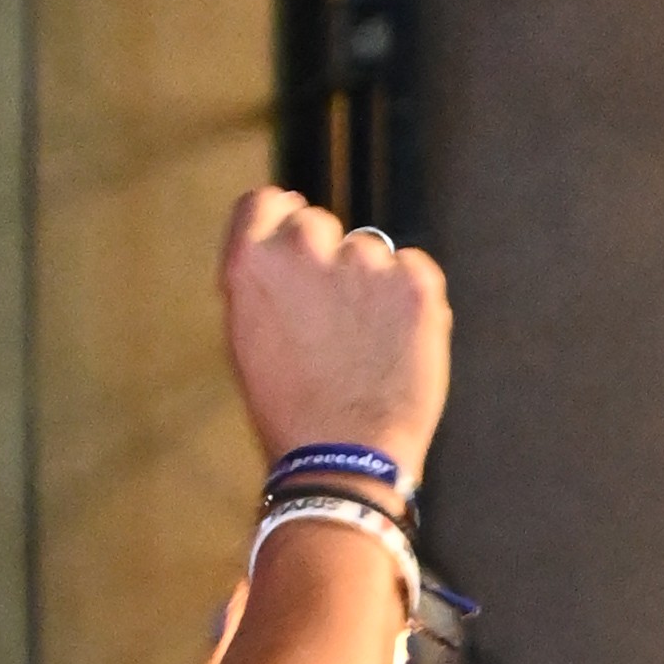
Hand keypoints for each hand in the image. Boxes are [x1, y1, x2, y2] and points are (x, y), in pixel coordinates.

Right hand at [220, 181, 449, 484]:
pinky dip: (409, 300)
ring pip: (368, 252)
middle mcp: (303, 247)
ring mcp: (363, 261)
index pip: (266, 203)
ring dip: (368, 286)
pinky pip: (412, 270)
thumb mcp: (248, 336)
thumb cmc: (290, 410)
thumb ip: (264, 280)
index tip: (293, 244)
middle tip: (331, 325)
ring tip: (364, 349)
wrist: (342, 461)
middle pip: (317, 225)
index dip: (281, 222)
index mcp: (251, 260)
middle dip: (325, 262)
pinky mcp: (415, 281)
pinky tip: (395, 346)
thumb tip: (287, 241)